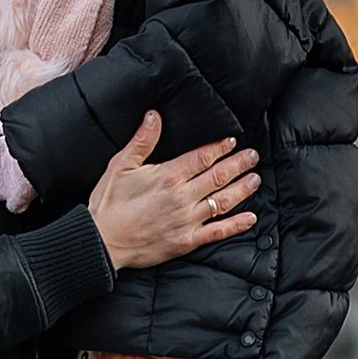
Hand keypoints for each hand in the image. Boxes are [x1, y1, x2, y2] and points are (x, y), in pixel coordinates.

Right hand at [86, 116, 258, 273]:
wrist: (102, 242)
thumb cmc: (108, 204)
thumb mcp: (120, 165)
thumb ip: (142, 141)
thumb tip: (154, 116)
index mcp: (167, 176)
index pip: (202, 157)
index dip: (219, 148)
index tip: (232, 141)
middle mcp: (182, 197)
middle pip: (218, 176)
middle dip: (238, 164)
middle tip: (253, 156)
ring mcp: (186, 220)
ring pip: (223, 201)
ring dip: (242, 189)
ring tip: (255, 179)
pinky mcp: (186, 241)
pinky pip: (217, 232)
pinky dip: (236, 225)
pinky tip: (250, 218)